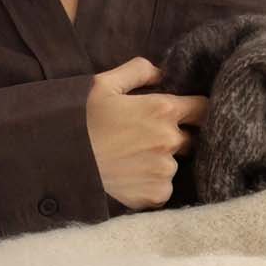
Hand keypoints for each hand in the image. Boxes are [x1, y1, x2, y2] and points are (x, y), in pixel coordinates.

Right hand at [84, 57, 209, 209]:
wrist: (62, 159)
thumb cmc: (82, 119)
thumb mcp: (105, 83)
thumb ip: (139, 71)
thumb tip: (162, 73)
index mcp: (163, 109)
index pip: (203, 108)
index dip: (196, 111)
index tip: (186, 115)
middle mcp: (170, 140)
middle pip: (192, 139)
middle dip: (176, 138)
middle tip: (146, 140)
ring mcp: (164, 170)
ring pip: (174, 165)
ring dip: (161, 163)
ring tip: (132, 161)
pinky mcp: (156, 195)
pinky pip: (163, 188)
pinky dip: (151, 185)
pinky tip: (130, 178)